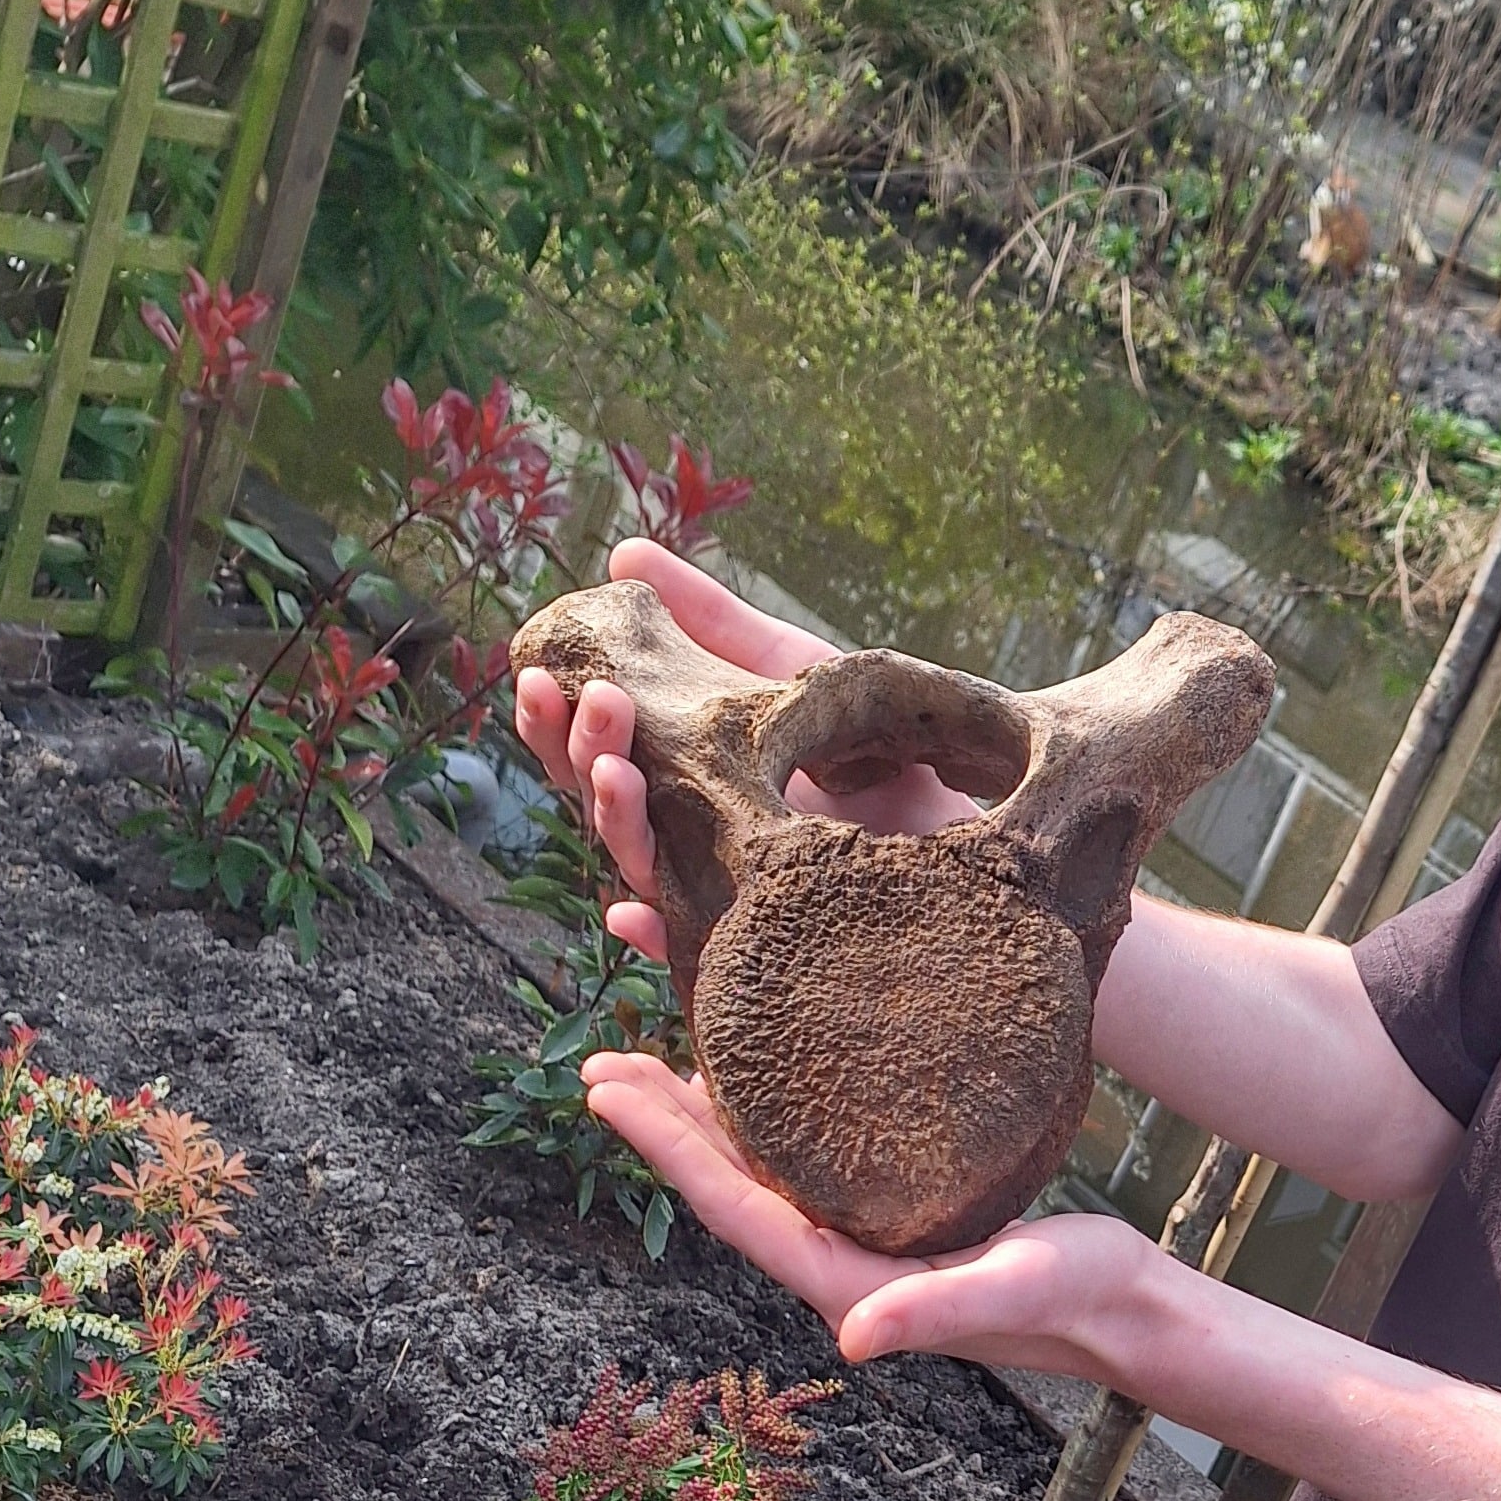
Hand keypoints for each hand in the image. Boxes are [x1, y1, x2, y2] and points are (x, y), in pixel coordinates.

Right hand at [514, 540, 979, 961]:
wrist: (964, 803)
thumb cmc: (870, 742)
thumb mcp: (787, 668)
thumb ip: (709, 621)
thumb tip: (622, 553)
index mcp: (682, 773)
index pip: (596, 752)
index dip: (555, 718)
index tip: (536, 667)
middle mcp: (690, 834)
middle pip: (608, 805)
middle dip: (580, 754)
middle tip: (580, 698)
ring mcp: (724, 886)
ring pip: (644, 866)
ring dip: (617, 819)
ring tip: (615, 768)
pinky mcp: (771, 933)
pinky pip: (699, 947)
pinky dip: (657, 932)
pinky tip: (627, 913)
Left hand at [581, 1051, 1162, 1374]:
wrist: (1122, 1306)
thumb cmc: (1074, 1296)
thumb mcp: (1011, 1292)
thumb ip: (932, 1314)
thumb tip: (853, 1337)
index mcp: (849, 1278)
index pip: (735, 1207)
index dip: (667, 1149)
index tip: (610, 1093)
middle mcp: (840, 1255)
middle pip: (728, 1183)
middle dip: (660, 1124)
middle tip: (600, 1061)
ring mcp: (863, 1232)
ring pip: (759, 1169)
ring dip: (701, 1119)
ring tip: (651, 1060)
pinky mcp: (893, 1209)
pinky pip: (805, 1157)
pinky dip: (766, 1116)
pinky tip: (759, 1080)